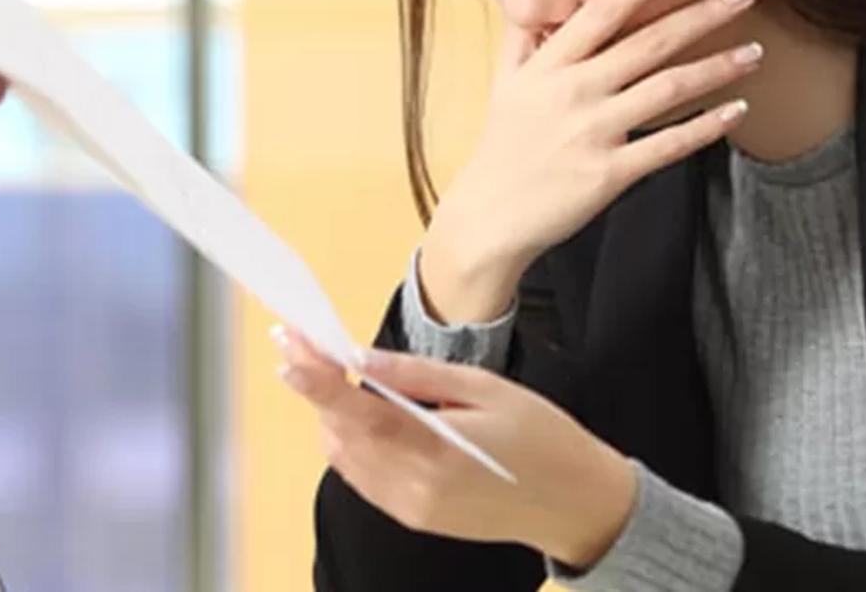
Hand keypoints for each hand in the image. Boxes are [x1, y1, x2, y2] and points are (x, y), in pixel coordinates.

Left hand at [274, 326, 635, 568]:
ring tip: (331, 375)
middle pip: (342, 435)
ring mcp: (412, 508)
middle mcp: (415, 488)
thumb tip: (362, 358)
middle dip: (318, 390)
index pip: (360, 415)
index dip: (318, 384)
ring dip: (332, 416)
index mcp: (436, 452)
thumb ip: (418, 375)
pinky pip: (364, 477)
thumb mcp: (486, 388)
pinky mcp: (414, 517)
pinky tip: (362, 414)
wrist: (575, 503)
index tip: (289, 353)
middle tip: (306, 348)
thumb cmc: (541, 437)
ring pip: (346, 458)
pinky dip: (353, 442)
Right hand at [421, 0, 758, 320]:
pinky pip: (668, 146)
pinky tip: (736, 110)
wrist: (490, 216)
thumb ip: (517, 25)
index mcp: (548, 65)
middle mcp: (573, 92)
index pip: (601, 9)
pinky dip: (705, 127)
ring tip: (755, 51)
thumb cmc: (502, 145)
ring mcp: (592, 132)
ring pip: (667, 90)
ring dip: (717, 68)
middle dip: (702, 13)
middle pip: (648, 42)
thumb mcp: (504, 80)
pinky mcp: (608, 173)